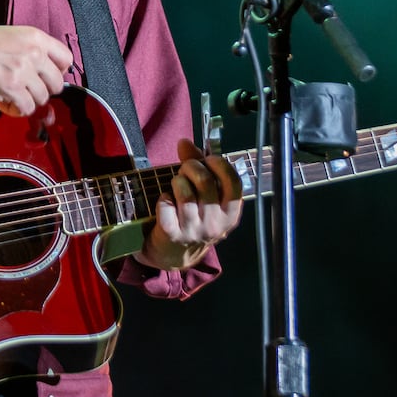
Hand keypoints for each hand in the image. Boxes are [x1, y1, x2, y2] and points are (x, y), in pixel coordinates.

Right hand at [0, 21, 72, 115]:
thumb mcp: (10, 37)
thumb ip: (30, 50)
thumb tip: (45, 72)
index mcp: (35, 37)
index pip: (67, 59)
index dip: (57, 72)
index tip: (44, 78)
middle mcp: (33, 52)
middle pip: (57, 84)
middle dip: (41, 91)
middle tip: (23, 90)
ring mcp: (23, 70)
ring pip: (42, 98)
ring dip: (26, 101)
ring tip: (8, 95)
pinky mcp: (10, 88)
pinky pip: (26, 108)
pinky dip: (15, 110)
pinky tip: (1, 101)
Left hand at [136, 139, 243, 270]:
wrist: (176, 254)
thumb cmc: (194, 217)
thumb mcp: (205, 196)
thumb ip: (199, 166)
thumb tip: (184, 142)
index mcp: (230, 213)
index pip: (233, 183)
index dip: (220, 165)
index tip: (209, 159)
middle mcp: (216, 224)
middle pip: (205, 182)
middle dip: (191, 167)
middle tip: (185, 169)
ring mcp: (194, 231)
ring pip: (185, 192)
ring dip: (177, 181)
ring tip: (176, 184)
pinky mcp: (173, 235)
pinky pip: (166, 205)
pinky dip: (163, 198)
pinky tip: (166, 200)